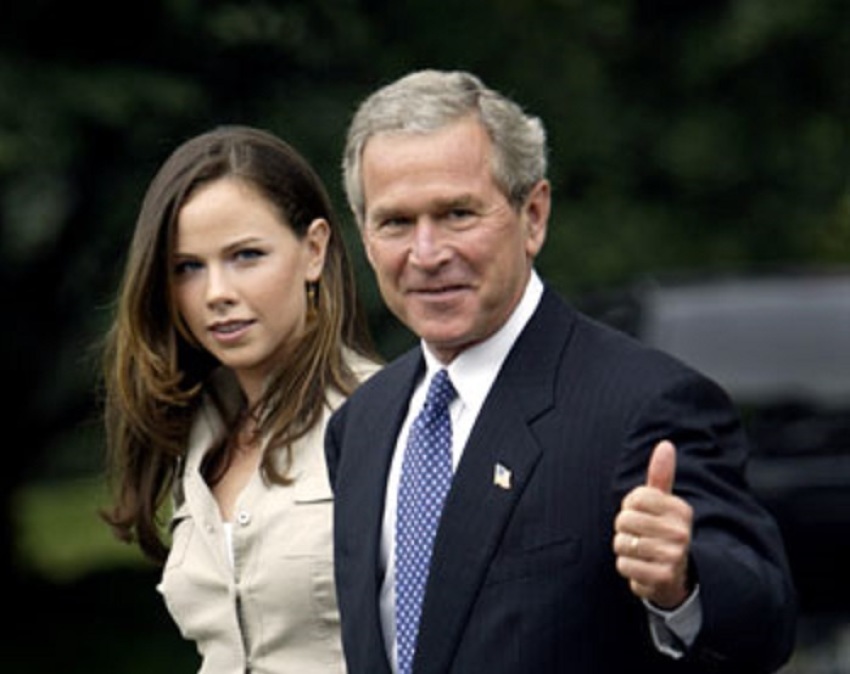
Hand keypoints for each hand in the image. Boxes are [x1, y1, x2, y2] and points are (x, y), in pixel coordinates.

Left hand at [613, 440, 693, 608]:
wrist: (675, 576)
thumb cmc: (662, 531)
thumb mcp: (663, 503)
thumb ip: (661, 475)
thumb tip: (666, 444)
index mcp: (680, 510)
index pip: (635, 498)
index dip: (630, 507)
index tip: (641, 515)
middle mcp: (681, 532)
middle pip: (625, 520)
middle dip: (623, 529)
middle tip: (638, 536)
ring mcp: (674, 555)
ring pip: (622, 543)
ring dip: (624, 549)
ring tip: (640, 552)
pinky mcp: (663, 577)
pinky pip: (624, 565)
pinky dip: (627, 567)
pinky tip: (641, 567)